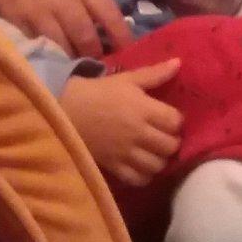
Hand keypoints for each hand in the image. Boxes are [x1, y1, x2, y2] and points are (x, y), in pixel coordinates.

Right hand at [0, 0, 131, 57]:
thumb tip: (98, 18)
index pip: (109, 15)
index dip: (121, 36)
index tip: (128, 50)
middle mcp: (63, 1)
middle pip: (85, 38)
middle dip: (95, 54)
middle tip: (99, 63)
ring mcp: (38, 12)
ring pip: (60, 46)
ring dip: (70, 57)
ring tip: (75, 64)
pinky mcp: (16, 18)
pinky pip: (35, 41)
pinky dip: (43, 48)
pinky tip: (46, 51)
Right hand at [59, 61, 182, 185]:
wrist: (62, 110)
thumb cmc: (96, 92)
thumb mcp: (126, 79)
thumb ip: (154, 74)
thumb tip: (179, 63)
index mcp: (144, 108)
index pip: (176, 121)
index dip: (175, 120)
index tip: (168, 118)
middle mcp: (139, 133)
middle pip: (171, 146)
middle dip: (171, 141)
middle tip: (163, 136)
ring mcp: (127, 152)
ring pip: (158, 165)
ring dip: (160, 159)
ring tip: (154, 152)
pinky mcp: (114, 167)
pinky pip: (139, 179)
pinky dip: (144, 175)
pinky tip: (141, 166)